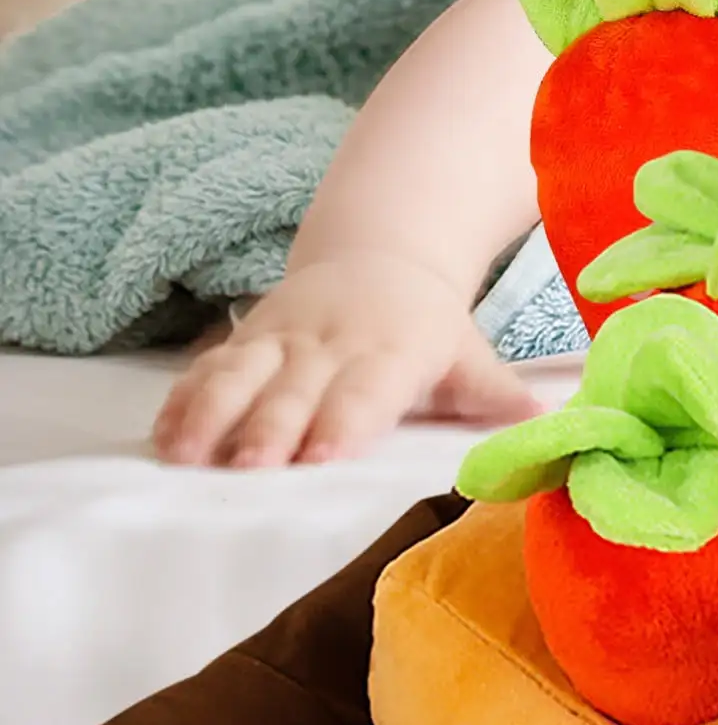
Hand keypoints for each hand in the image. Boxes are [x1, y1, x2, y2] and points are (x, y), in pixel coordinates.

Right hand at [151, 255, 541, 466]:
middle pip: (296, 389)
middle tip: (249, 469)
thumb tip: (547, 425)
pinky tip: (163, 440)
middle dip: (270, 428)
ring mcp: (283, 340)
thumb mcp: (469, 353)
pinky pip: (208, 368)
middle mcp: (332, 343)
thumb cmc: (429, 328)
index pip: (366, 390)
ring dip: (213, 414)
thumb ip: (497, 395)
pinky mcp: (246, 340)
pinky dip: (183, 401)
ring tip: (185, 457)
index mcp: (392, 351)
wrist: (383, 254)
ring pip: (241, 374)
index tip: (322, 458)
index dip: (343, 422)